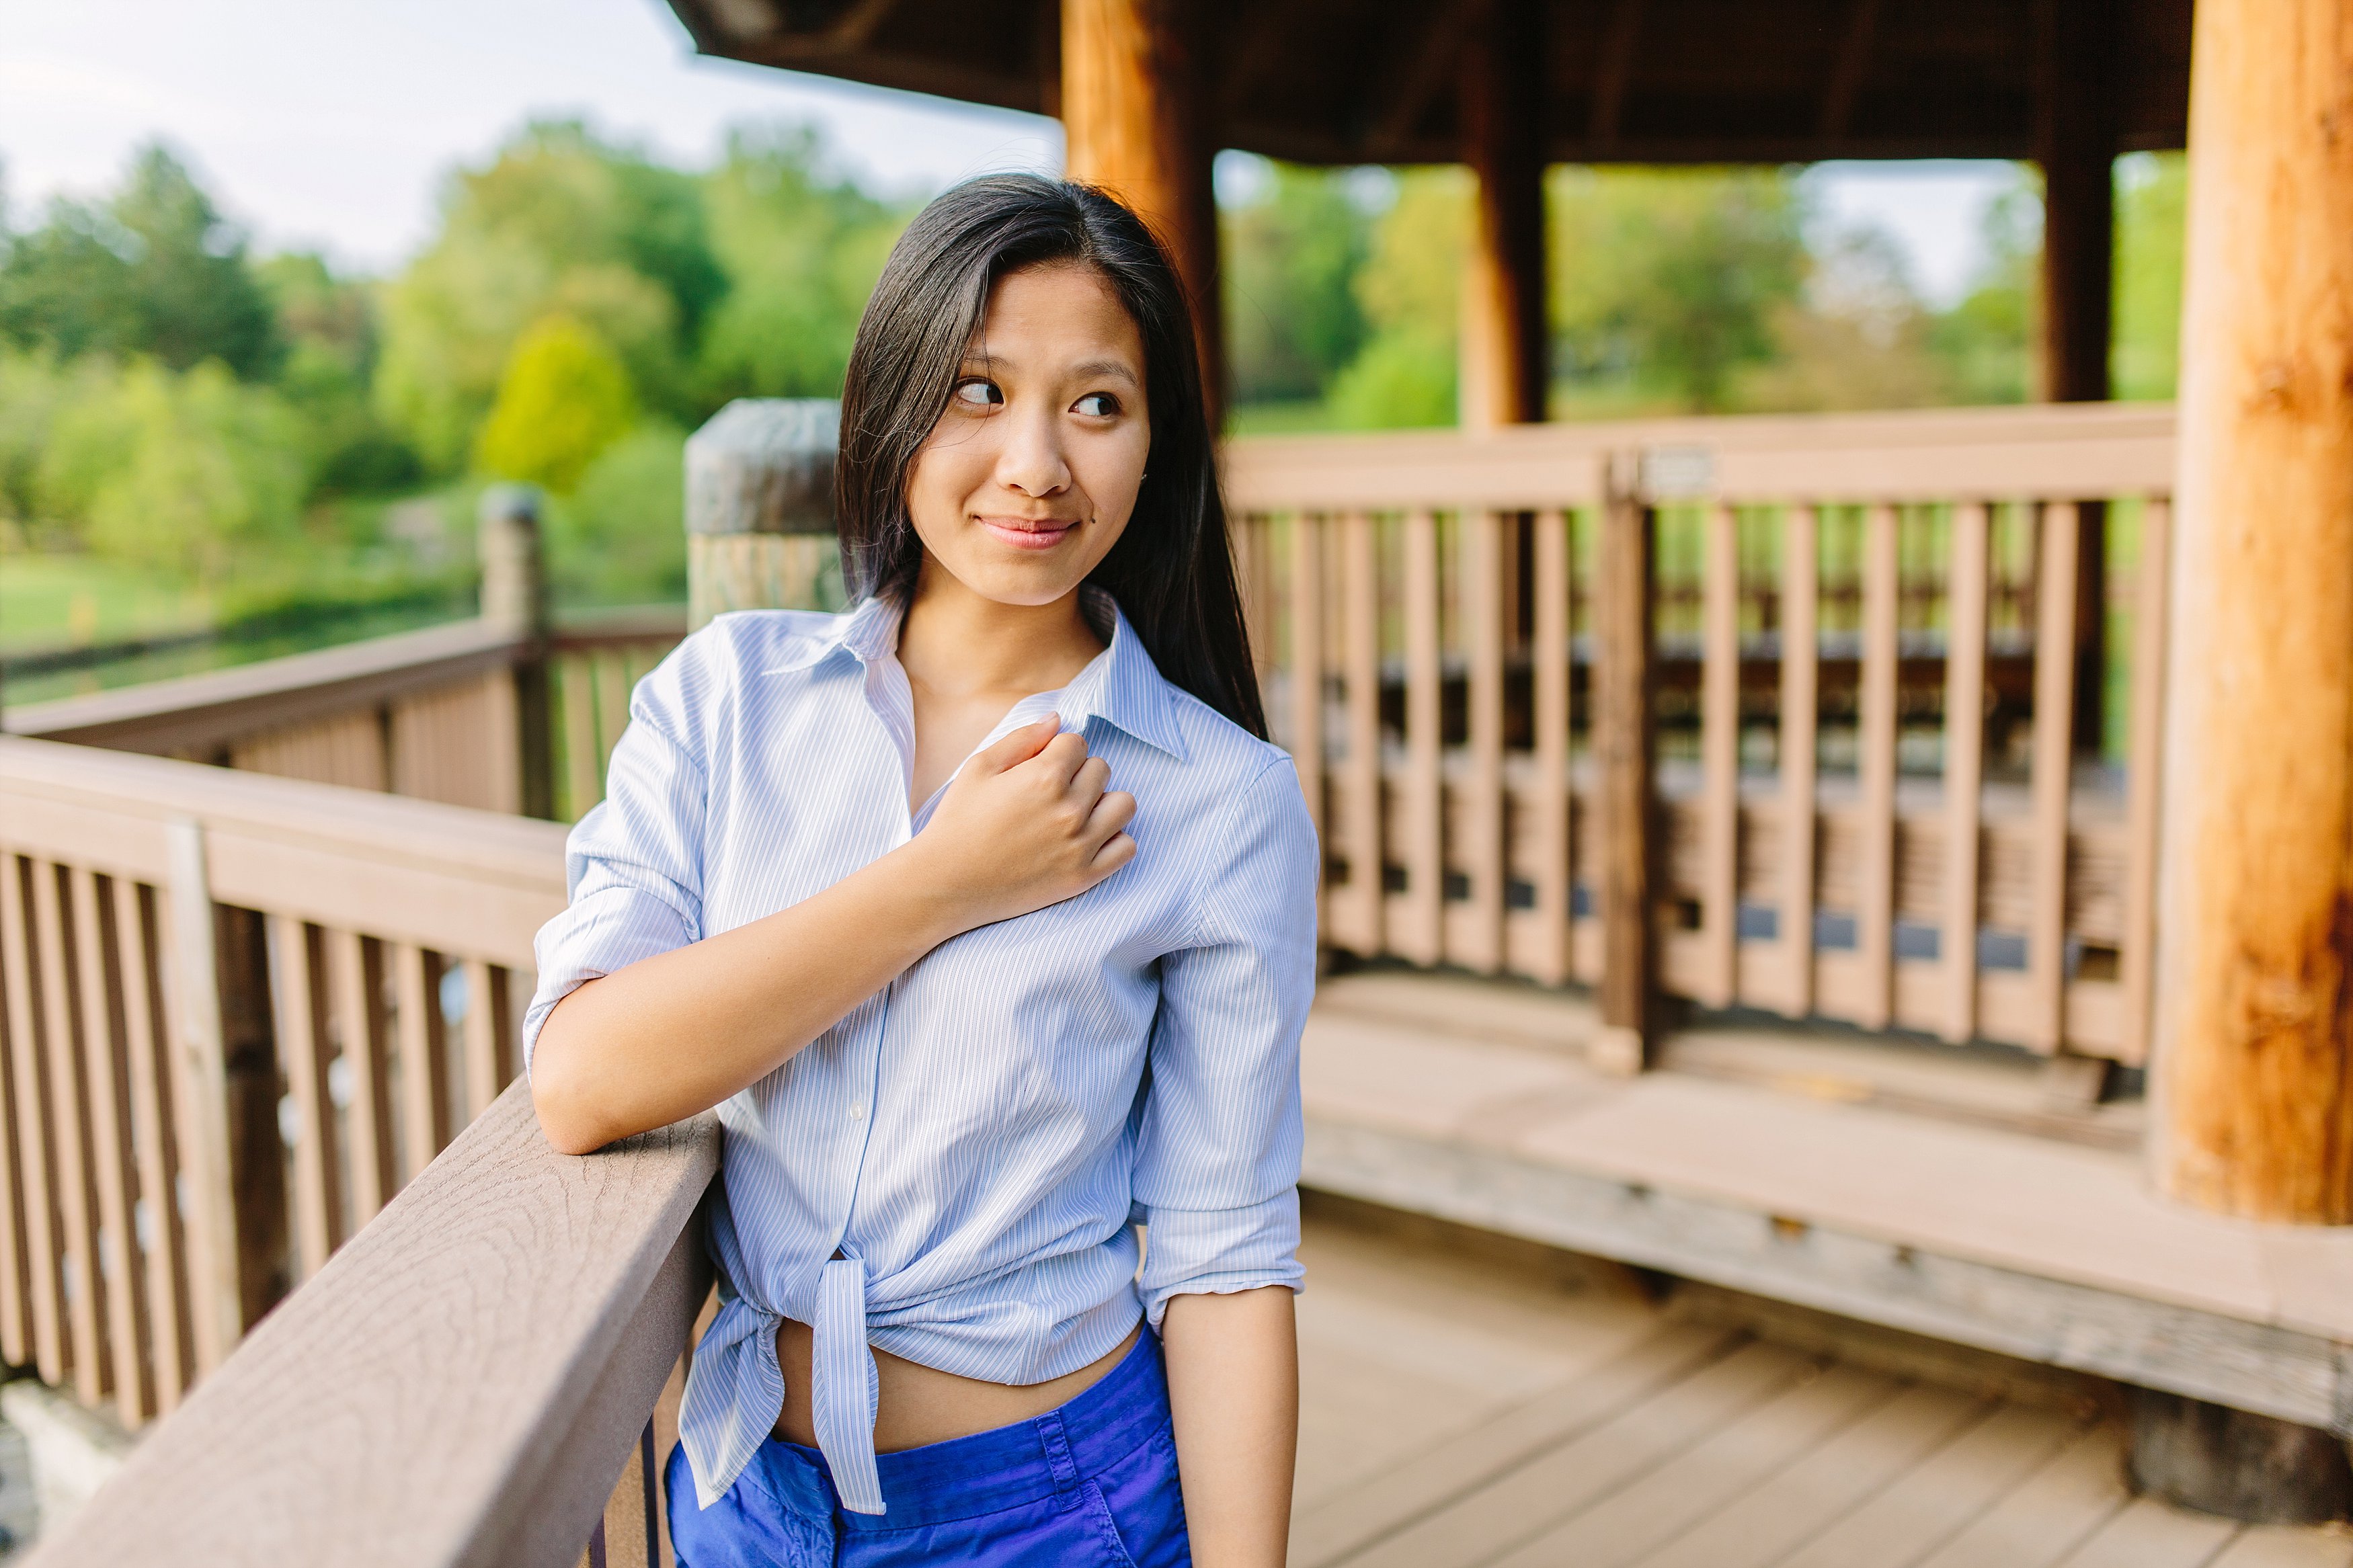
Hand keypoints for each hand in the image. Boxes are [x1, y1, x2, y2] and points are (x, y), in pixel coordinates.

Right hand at [903, 715, 1136, 932]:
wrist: (946, 883)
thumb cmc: (957, 822)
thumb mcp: (979, 768)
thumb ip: (1022, 738)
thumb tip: (1057, 720)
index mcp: (1044, 777)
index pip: (1078, 743)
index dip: (1058, 751)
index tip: (1040, 767)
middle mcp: (1069, 809)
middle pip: (1102, 769)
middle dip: (1080, 773)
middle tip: (1052, 791)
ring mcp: (1081, 845)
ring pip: (1124, 805)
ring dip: (1104, 802)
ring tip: (1077, 812)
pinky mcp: (1084, 876)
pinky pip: (1127, 848)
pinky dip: (1113, 839)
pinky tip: (1087, 839)